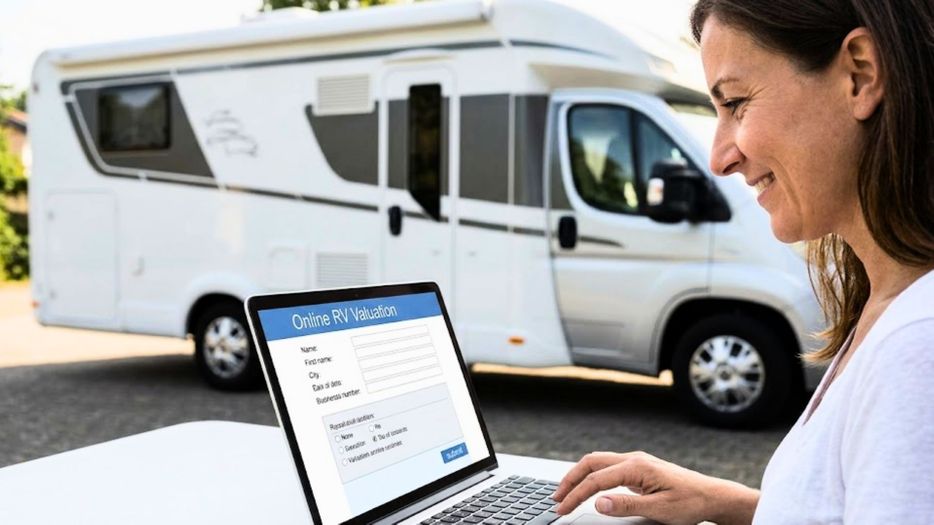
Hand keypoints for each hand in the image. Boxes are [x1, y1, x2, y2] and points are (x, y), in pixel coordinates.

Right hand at [552, 451, 757, 524]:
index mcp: (636, 467)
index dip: (576, 495)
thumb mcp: (659, 510)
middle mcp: (633, 459)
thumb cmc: (690, 502)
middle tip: (556, 498)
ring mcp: (636, 462)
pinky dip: (591, 475)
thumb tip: (599, 502)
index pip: (596, 480)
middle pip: (591, 463)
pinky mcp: (638, 468)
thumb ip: (627, 505)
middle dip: (570, 480)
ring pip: (598, 462)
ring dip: (579, 476)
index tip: (562, 509)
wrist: (711, 496)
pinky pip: (607, 467)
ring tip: (566, 492)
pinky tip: (587, 486)